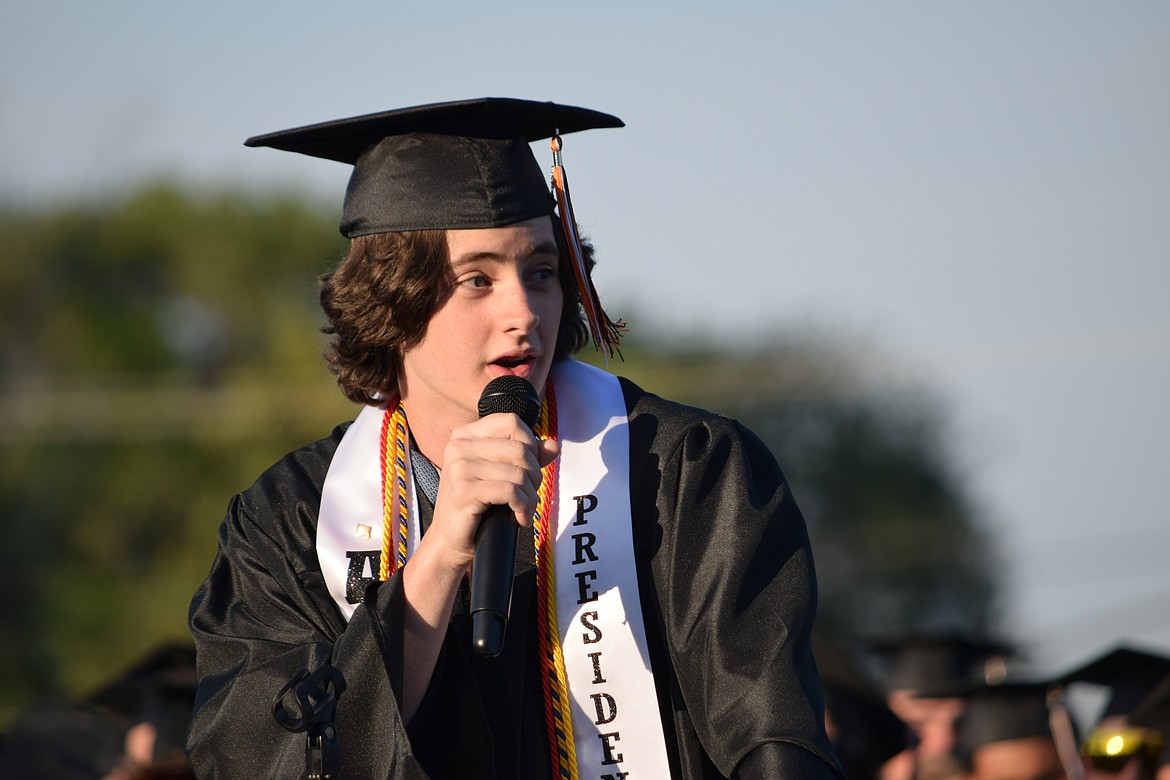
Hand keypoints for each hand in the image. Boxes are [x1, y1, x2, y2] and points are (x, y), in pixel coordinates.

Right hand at [426, 413, 560, 572]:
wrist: (450, 541)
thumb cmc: (477, 506)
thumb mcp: (502, 475)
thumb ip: (527, 457)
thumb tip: (553, 446)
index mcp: (465, 435)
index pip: (513, 422)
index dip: (530, 445)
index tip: (527, 469)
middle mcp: (459, 446)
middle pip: (520, 448)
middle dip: (533, 475)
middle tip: (528, 495)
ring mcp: (459, 467)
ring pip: (518, 472)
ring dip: (530, 496)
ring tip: (523, 509)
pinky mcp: (463, 490)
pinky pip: (511, 492)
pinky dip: (523, 507)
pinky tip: (519, 518)